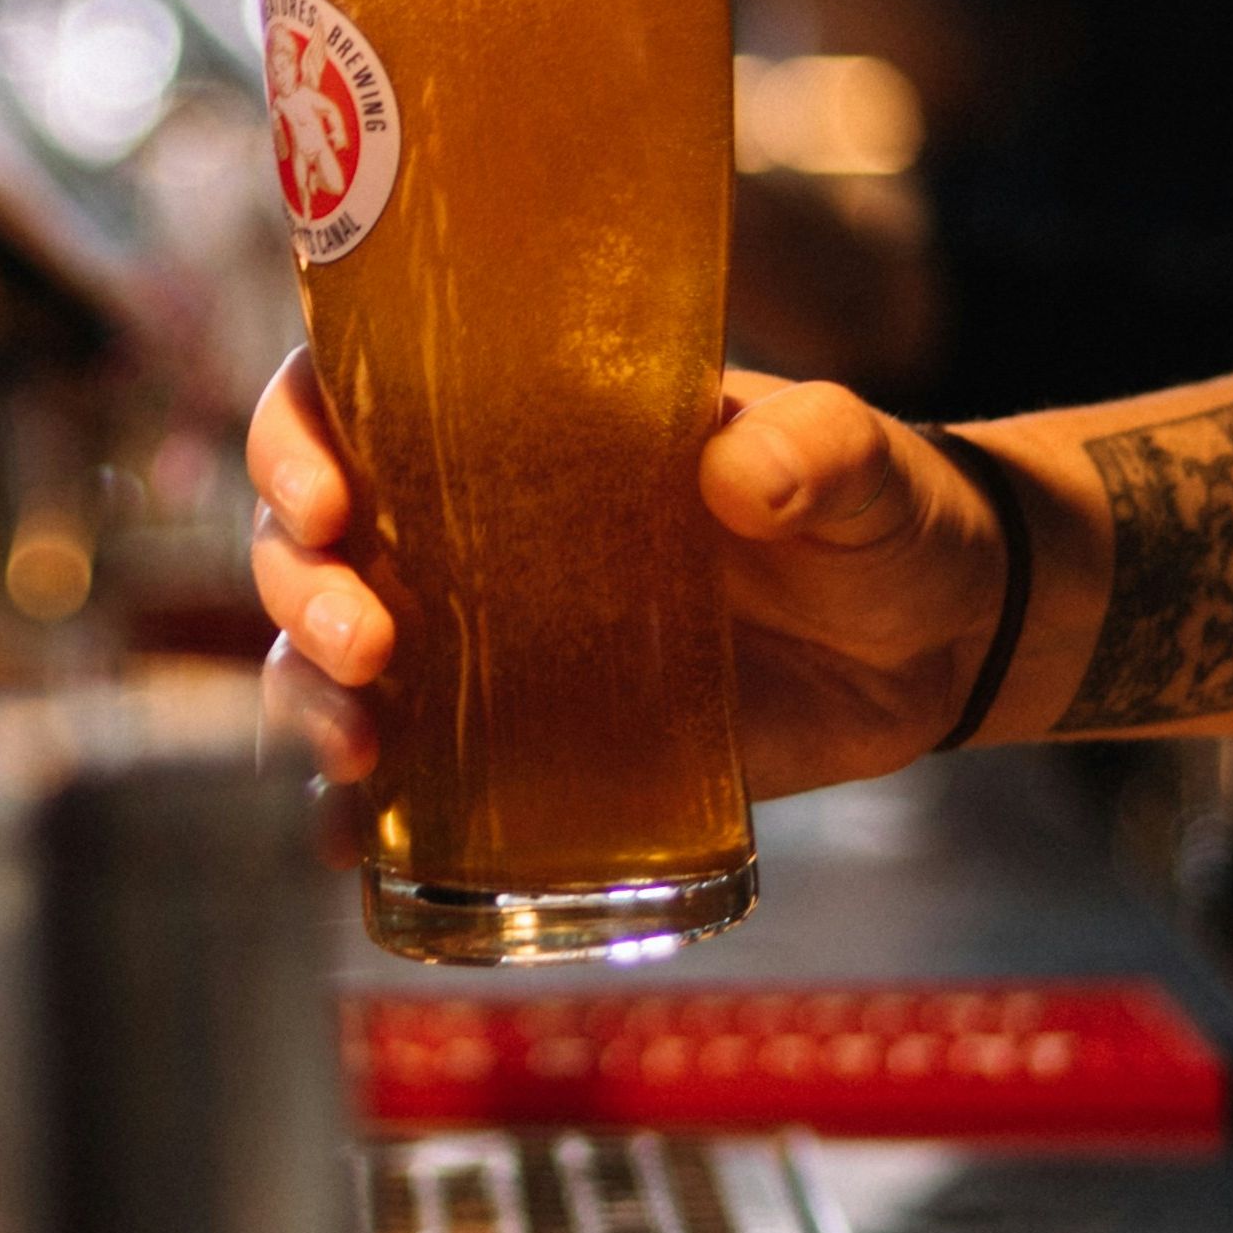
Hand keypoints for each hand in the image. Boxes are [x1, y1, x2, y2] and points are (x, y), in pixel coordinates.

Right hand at [246, 349, 1017, 794]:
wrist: (935, 642)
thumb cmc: (882, 517)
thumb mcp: (860, 463)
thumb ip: (816, 451)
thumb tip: (743, 476)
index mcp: (525, 417)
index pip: (355, 390)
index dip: (297, 433)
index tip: (326, 498)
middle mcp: (475, 518)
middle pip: (311, 533)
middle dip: (299, 586)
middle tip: (368, 645)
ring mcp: (486, 636)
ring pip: (327, 653)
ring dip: (307, 696)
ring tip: (363, 752)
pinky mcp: (518, 742)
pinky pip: (401, 773)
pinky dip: (352, 808)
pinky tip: (354, 842)